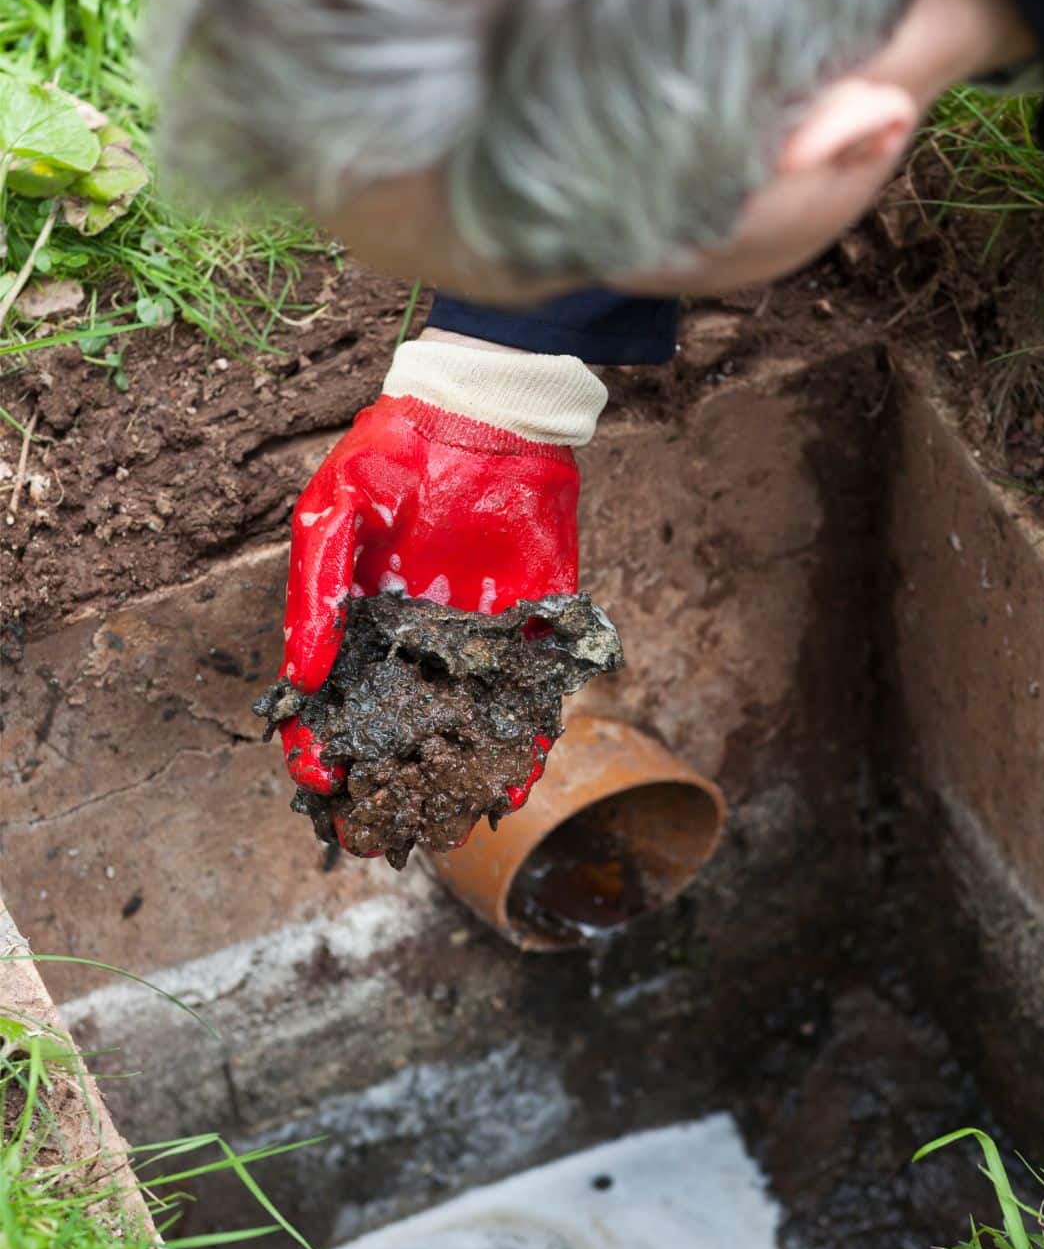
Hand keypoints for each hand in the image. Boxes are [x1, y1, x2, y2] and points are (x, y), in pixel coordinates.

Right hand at [278, 392, 579, 813]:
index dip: (320, 747)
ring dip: (458, 775)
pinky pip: (529, 695)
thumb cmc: (394, 456)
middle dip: (390, 783)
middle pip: (397, 730)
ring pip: (462, 727)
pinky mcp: (533, 631)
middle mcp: (414, 646)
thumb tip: (304, 676)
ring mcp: (474, 643)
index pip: (332, 703)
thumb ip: (317, 593)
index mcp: (359, 626)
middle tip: (387, 833)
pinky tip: (519, 776)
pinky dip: (526, 737)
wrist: (485, 415)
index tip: (317, 786)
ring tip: (457, 823)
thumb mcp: (333, 514)